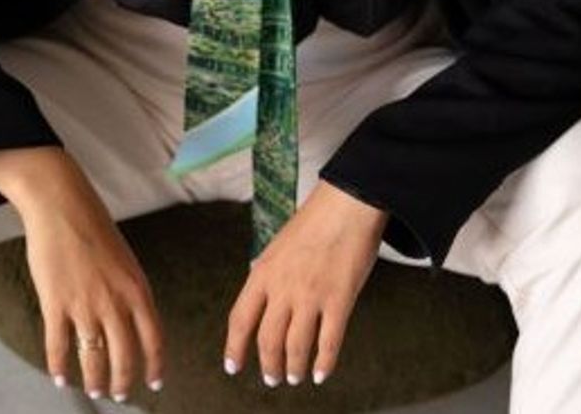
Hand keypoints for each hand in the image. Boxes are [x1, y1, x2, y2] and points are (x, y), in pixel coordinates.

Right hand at [16, 163, 166, 399]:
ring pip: (93, 359)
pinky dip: (59, 367)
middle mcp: (114, 301)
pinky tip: (60, 377)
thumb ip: (130, 292)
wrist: (62, 204)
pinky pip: (58, 347)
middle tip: (119, 394)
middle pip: (124, 357)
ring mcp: (84, 304)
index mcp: (137, 288)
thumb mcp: (125, 260)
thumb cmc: (94, 227)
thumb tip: (134, 324)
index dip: (155, 367)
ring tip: (93, 389)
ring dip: (93, 380)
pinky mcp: (55, 303)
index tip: (153, 384)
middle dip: (122, 382)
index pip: (154, 339)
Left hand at [224, 180, 388, 385]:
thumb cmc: (315, 222)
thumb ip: (269, 276)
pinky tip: (321, 373)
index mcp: (263, 271)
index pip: (240, 319)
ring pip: (296, 348)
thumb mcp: (278, 246)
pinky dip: (324, 364)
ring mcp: (311, 295)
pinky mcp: (339, 299)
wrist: (347, 202)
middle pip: (267, 341)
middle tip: (273, 378)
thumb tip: (261, 304)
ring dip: (294, 369)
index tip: (233, 367)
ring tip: (296, 378)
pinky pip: (328, 343)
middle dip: (269, 366)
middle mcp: (283, 286)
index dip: (234, 348)